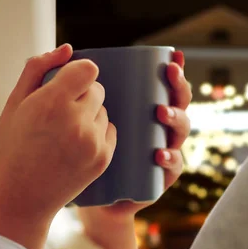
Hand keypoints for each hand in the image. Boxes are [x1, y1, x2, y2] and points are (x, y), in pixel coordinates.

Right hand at [0, 44, 116, 248]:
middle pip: (98, 89)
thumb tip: (67, 48)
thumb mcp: (13, 105)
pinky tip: (74, 147)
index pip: (88, 69)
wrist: (15, 202)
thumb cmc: (8, 150)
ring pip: (104, 111)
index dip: (76, 74)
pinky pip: (109, 132)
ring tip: (63, 135)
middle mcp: (77, 120)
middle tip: (58, 114)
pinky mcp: (102, 160)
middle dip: (81, 95)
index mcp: (52, 102)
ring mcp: (92, 143)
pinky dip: (96, 134)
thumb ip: (38, 69)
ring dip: (89, 115)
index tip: (63, 85)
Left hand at [78, 51, 191, 248]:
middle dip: (178, 86)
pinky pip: (173, 168)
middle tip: (170, 74)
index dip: (174, 69)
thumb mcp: (73, 115)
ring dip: (176, 119)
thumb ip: (69, 84)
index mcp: (142, 111)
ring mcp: (162, 152)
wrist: (86, 199)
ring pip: (180, 131)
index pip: (163, 86)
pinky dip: (170, 159)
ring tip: (161, 113)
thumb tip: (67, 50)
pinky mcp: (159, 178)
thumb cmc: (77, 151)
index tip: (172, 56)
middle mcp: (157, 129)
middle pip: (178, 103)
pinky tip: (160, 154)